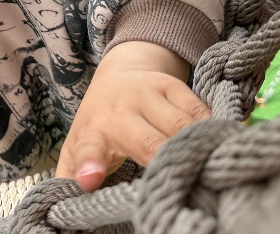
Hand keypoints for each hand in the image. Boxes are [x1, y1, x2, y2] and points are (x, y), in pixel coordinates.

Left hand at [55, 41, 209, 191]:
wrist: (119, 70)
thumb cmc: (99, 121)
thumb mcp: (77, 146)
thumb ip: (72, 176)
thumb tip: (61, 209)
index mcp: (93, 132)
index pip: (87, 150)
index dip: (90, 165)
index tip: (89, 180)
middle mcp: (119, 111)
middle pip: (148, 144)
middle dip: (165, 165)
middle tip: (181, 191)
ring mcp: (147, 95)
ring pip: (179, 128)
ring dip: (196, 150)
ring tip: (211, 173)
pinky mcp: (172, 85)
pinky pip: (198, 112)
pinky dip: (211, 131)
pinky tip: (219, 147)